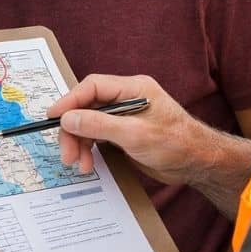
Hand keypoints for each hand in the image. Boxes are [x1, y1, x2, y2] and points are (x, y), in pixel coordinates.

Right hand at [47, 74, 203, 185]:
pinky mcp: (125, 134)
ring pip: (90, 124)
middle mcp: (127, 98)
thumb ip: (99, 124)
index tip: (52, 117)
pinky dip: (90, 149)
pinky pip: (98, 136)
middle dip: (74, 130)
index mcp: (132, 88)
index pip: (92, 87)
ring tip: (80, 165)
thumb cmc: (176, 143)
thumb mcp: (134, 134)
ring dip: (81, 144)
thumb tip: (68, 118)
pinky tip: (89, 164)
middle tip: (67, 154)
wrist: (198, 164)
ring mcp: (125, 116)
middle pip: (88, 107)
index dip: (70, 100)